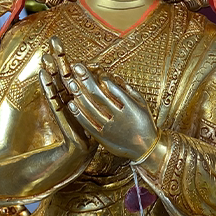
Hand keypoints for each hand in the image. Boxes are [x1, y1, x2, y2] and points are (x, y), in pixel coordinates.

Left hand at [45, 37, 157, 160]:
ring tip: (70, 81)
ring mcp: (109, 127)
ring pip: (90, 108)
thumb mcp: (142, 103)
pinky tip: (72, 103)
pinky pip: (87, 123)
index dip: (99, 77)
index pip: (111, 88)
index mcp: (129, 106)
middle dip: (85, 79)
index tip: (90, 68)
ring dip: (78, 94)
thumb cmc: (144, 122)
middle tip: (76, 67)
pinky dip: (78, 113)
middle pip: (97, 95)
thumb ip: (127, 90)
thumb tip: (112, 77)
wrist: (145, 148)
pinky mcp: (102, 137)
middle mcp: (118, 116)